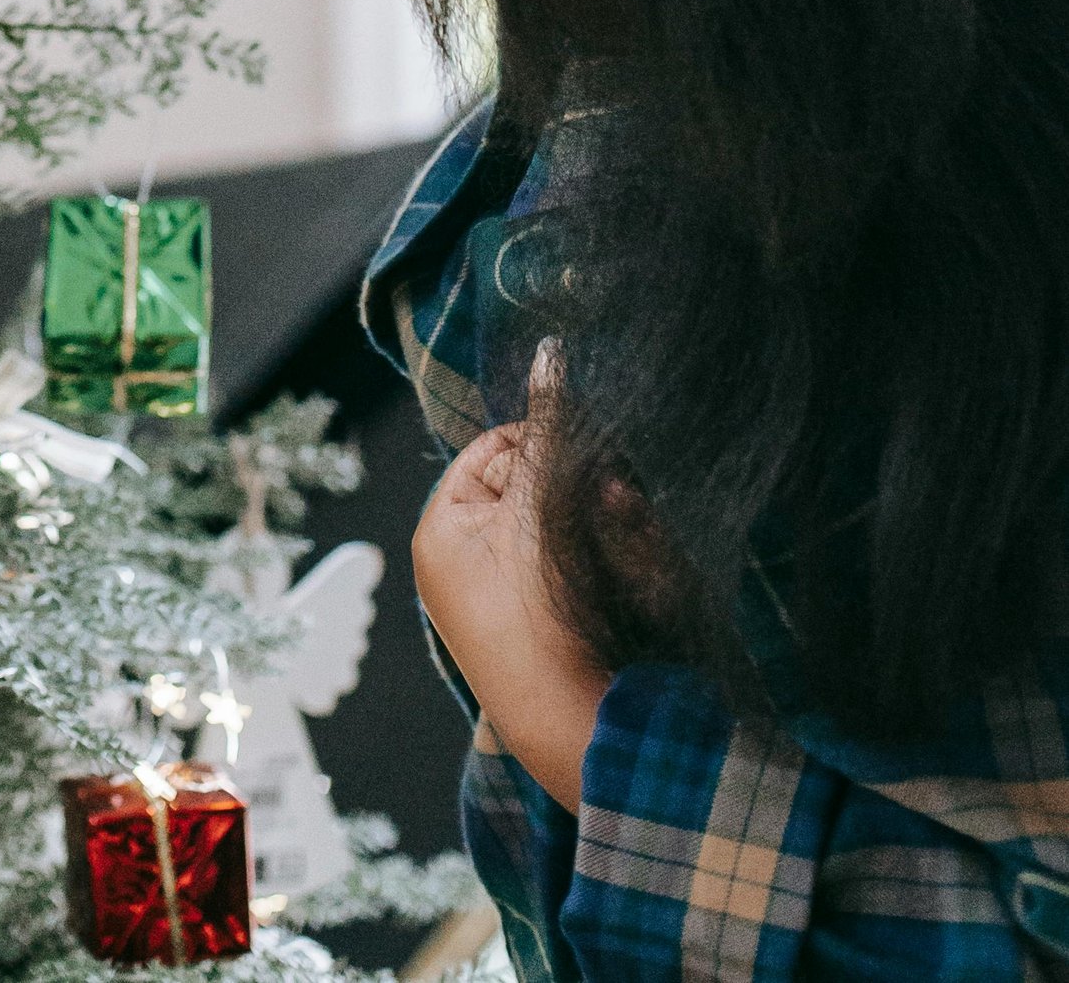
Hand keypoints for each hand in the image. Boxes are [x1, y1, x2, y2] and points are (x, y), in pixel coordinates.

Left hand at [411, 422, 610, 811]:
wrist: (576, 728)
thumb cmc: (543, 616)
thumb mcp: (542, 511)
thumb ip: (550, 431)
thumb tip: (551, 351)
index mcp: (442, 526)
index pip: (497, 445)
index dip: (546, 445)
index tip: (591, 462)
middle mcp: (463, 559)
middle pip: (535, 485)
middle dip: (585, 492)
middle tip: (620, 507)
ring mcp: (503, 597)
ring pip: (567, 526)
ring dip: (608, 528)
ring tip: (631, 548)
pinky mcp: (543, 623)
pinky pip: (580, 567)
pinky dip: (611, 564)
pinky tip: (638, 579)